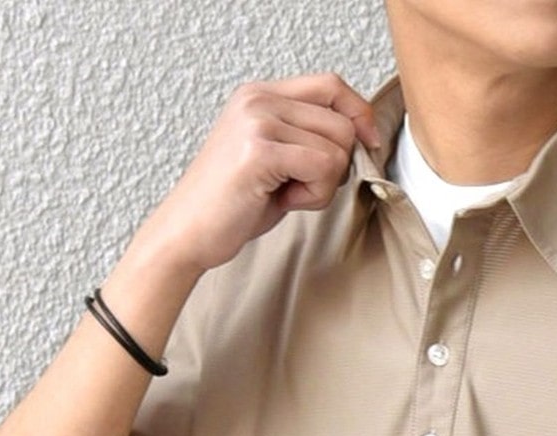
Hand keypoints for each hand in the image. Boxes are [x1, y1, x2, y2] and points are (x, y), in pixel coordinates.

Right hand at [139, 73, 380, 275]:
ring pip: (338, 149)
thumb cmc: (233, 203)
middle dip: (336, 166)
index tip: (368, 145)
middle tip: (300, 186)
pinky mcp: (260, 151)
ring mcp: (258, 121)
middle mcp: (259, 99)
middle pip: (342, 123)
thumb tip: (361, 137)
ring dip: (323, 185)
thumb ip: (309, 137)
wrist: (189, 231)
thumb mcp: (275, 158)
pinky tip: (285, 201)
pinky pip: (323, 168)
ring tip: (287, 194)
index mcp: (261, 95)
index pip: (332, 85)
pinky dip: (315, 195)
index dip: (360, 114)